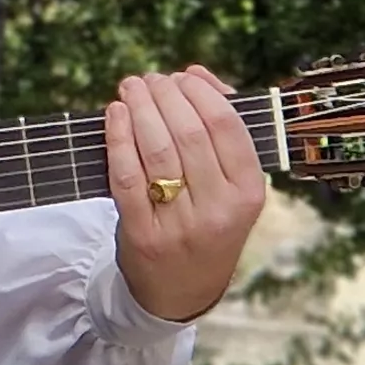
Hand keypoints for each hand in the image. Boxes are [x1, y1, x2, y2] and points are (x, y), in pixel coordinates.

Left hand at [104, 67, 267, 321]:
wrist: (181, 290)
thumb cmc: (208, 223)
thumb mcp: (232, 186)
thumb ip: (222, 129)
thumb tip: (197, 74)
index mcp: (249, 192)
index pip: (227, 126)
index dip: (200, 92)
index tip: (181, 77)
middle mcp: (219, 211)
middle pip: (189, 134)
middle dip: (165, 96)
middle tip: (149, 80)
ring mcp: (180, 226)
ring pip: (157, 152)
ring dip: (140, 110)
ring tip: (131, 88)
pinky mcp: (143, 235)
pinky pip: (127, 177)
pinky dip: (118, 139)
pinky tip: (115, 115)